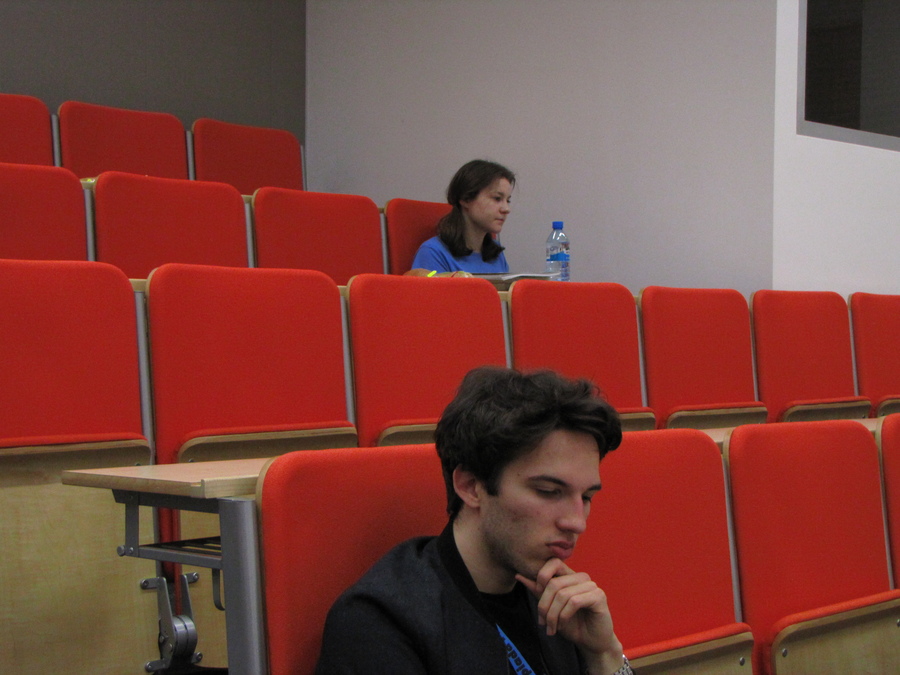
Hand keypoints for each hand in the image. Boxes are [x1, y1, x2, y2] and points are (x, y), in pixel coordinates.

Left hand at [516, 559, 623, 674]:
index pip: (553, 562)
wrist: (591, 643)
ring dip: (553, 615)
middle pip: (554, 583)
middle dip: (543, 605)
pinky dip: (564, 616)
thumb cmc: (572, 624)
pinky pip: (574, 602)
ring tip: (551, 628)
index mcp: (570, 576)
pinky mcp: (599, 596)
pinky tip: (562, 626)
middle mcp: (581, 577)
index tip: (537, 596)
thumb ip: (538, 591)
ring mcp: (591, 585)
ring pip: (562, 594)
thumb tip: (519, 575)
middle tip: (542, 622)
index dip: (541, 576)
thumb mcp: (551, 607)